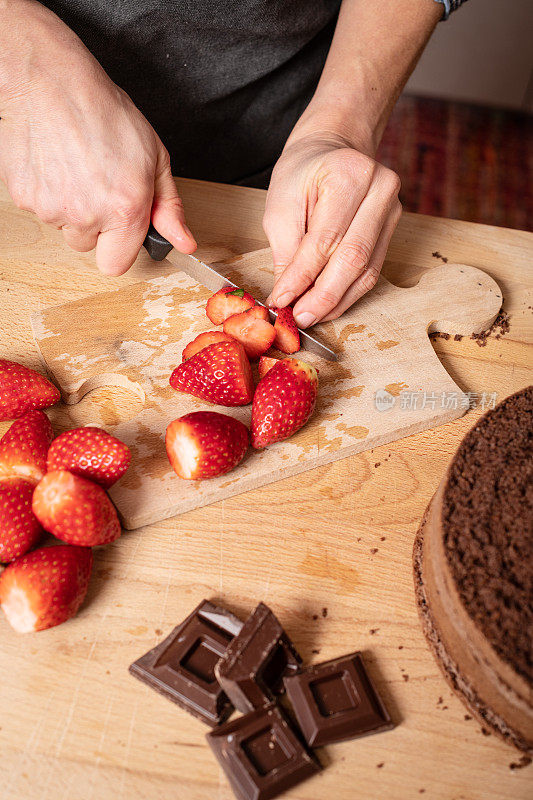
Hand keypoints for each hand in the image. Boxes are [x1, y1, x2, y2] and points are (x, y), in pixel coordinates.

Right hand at [0, 3, 195, 274]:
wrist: (50, 81)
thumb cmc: (103, 111)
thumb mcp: (155, 157)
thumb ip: (169, 207)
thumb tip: (183, 242)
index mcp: (125, 209)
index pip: (117, 265)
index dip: (119, 247)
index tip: (120, 229)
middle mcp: (88, 215)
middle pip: (88, 246)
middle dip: (94, 225)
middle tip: (98, 185)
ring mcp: (53, 208)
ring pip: (64, 227)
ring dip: (70, 208)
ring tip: (77, 168)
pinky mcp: (25, 197)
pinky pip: (40, 209)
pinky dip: (48, 192)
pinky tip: (57, 163)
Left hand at [264, 133, 401, 326]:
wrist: (332, 150)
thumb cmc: (303, 173)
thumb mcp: (281, 204)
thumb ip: (285, 251)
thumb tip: (287, 296)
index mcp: (349, 174)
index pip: (325, 239)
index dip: (302, 276)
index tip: (281, 301)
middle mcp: (380, 190)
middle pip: (353, 258)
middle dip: (322, 296)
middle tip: (299, 318)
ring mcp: (392, 210)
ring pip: (366, 270)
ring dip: (336, 300)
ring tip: (310, 316)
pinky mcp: (393, 229)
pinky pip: (372, 271)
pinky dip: (348, 293)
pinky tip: (328, 306)